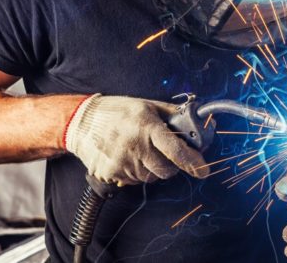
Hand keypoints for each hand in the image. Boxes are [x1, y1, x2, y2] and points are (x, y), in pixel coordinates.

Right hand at [64, 94, 208, 185]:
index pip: (175, 150)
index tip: (203, 170)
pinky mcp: (111, 173)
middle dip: (171, 165)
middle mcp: (135, 146)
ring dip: (152, 168)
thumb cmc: (117, 111)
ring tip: (140, 151)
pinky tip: (128, 157)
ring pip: (151, 177)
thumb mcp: (146, 105)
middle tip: (164, 153)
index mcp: (147, 126)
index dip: (193, 162)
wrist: (82, 121)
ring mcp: (122, 162)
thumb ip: (172, 114)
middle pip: (166, 170)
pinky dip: (137, 172)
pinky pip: (135, 181)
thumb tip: (197, 121)